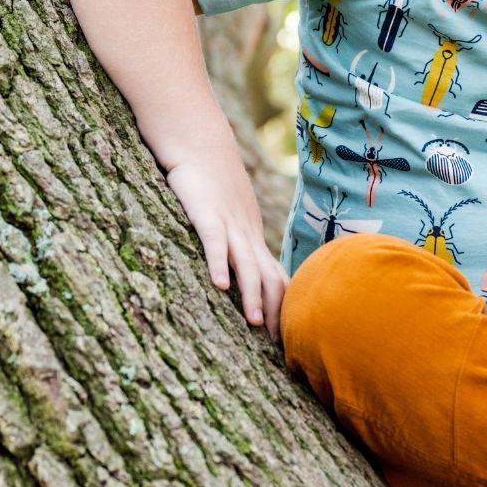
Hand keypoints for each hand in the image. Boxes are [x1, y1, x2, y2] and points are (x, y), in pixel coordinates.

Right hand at [165, 153, 288, 340]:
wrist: (200, 143)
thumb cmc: (211, 182)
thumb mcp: (228, 216)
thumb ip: (233, 240)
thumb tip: (234, 269)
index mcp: (252, 238)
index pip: (276, 278)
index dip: (284, 307)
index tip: (286, 337)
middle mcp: (247, 235)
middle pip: (269, 278)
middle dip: (275, 311)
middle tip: (278, 344)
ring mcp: (229, 225)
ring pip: (246, 264)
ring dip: (251, 295)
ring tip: (254, 323)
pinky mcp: (206, 214)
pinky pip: (214, 242)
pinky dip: (218, 263)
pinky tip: (218, 286)